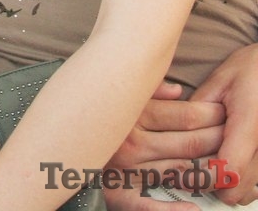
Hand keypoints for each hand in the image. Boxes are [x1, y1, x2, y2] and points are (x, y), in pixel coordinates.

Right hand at [103, 81, 224, 210]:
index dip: (211, 113)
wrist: (55, 146)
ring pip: (179, 170)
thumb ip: (146, 91)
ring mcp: (126, 170)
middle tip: (233, 135)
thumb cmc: (90, 116)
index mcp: (134, 114)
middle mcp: (132, 141)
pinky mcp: (118, 194)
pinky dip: (174, 209)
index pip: (186, 115)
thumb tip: (176, 90)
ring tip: (226, 168)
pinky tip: (194, 208)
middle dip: (217, 138)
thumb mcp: (115, 93)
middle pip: (189, 142)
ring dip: (206, 170)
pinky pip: (150, 204)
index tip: (226, 110)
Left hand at [189, 44, 257, 204]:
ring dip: (227, 185)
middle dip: (211, 183)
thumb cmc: (250, 70)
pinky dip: (241, 182)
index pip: (227, 170)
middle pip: (235, 189)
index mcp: (249, 123)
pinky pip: (256, 186)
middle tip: (193, 166)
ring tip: (211, 161)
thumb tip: (173, 132)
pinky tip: (228, 162)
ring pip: (246, 192)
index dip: (203, 176)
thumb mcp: (219, 81)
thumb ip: (197, 108)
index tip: (184, 169)